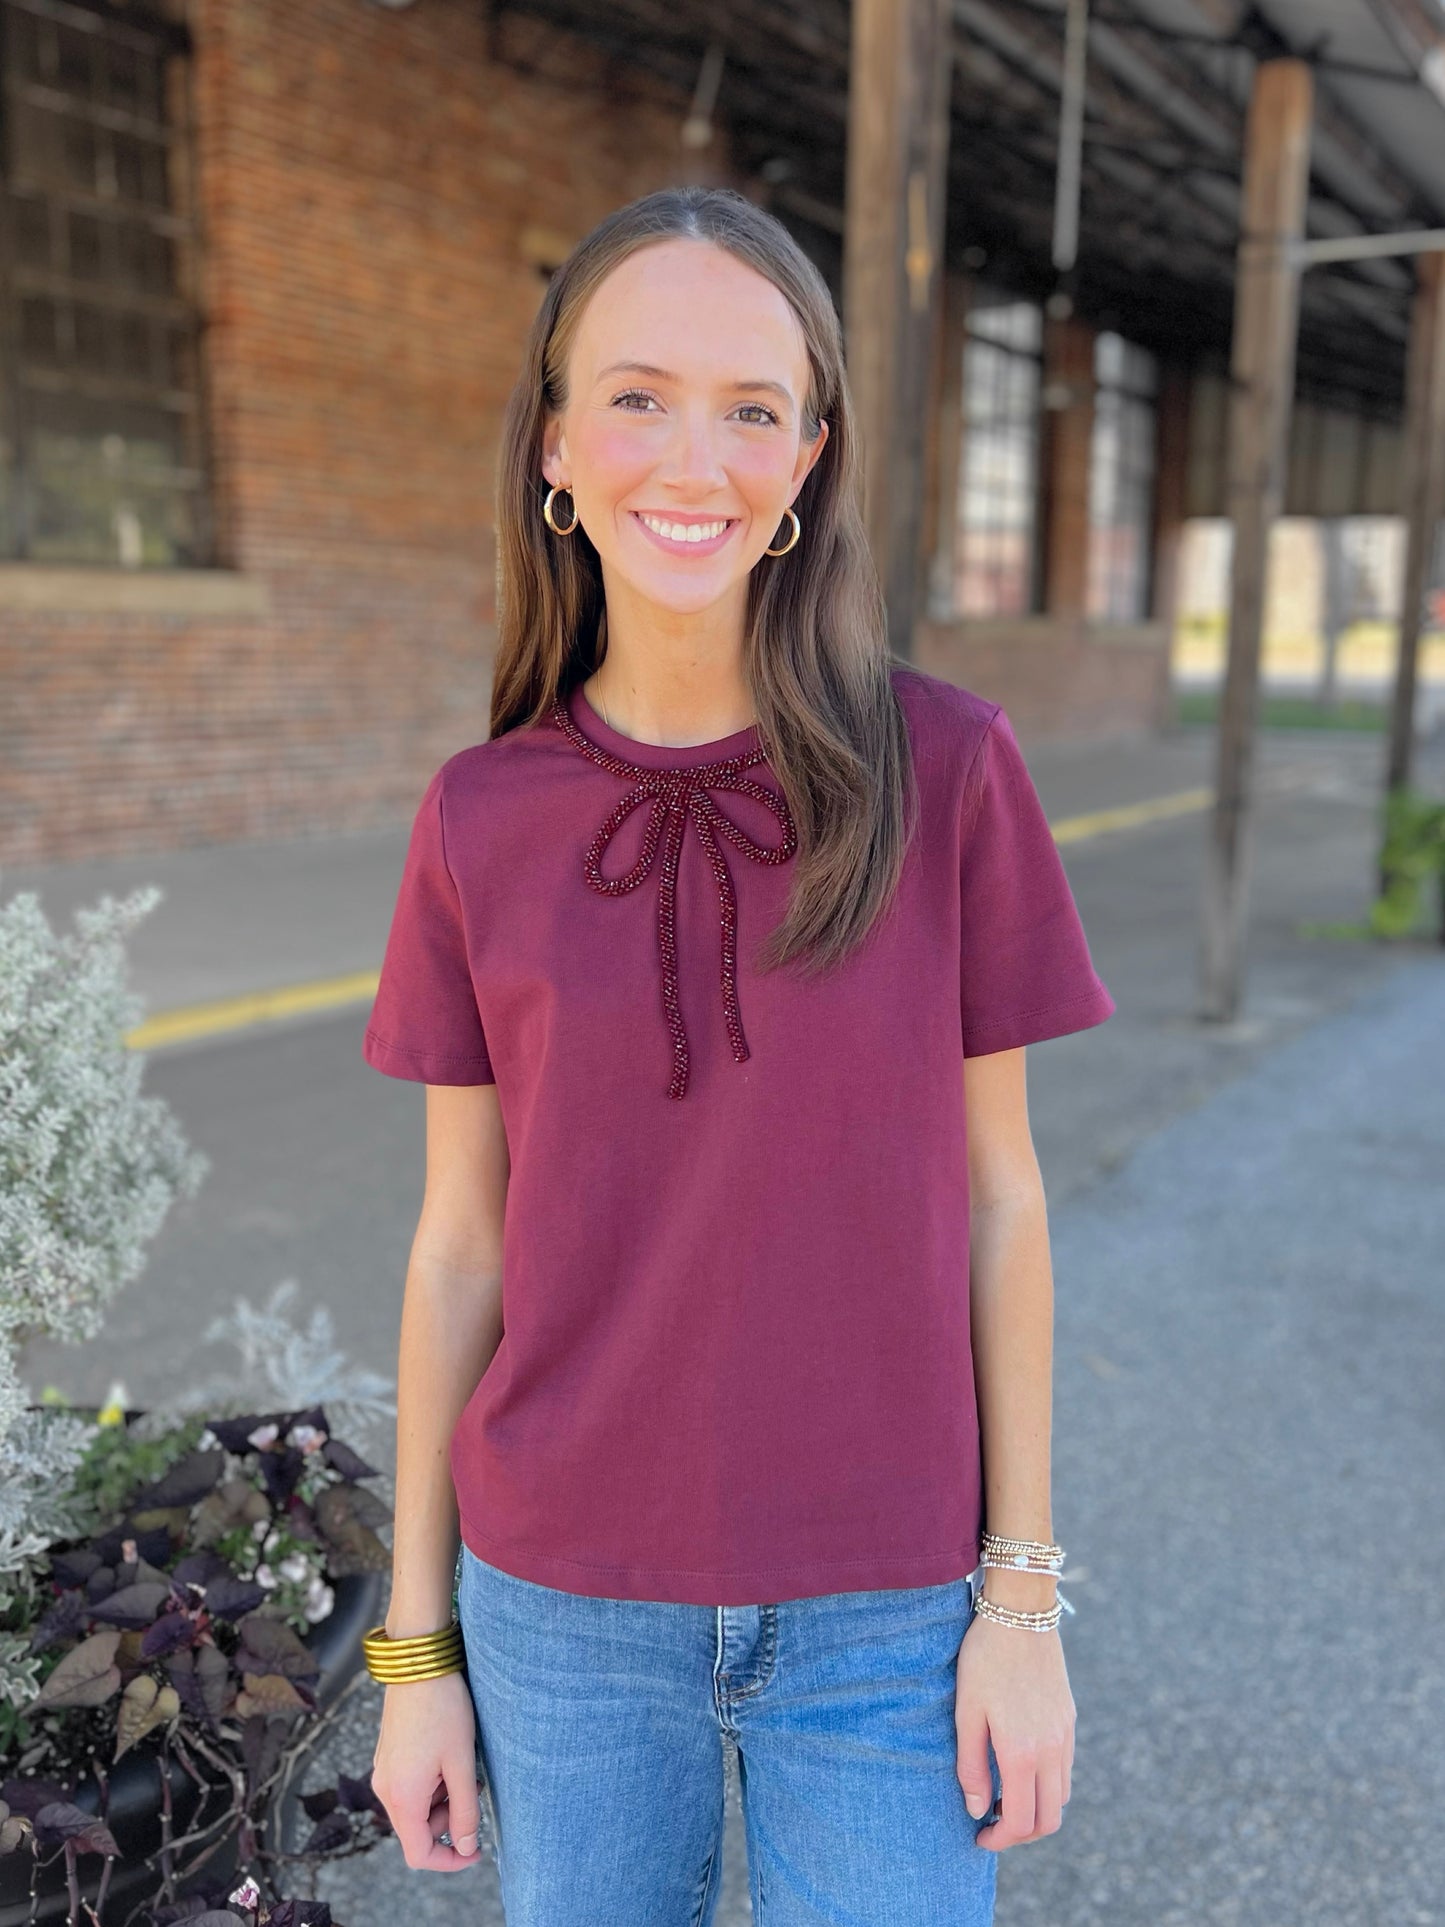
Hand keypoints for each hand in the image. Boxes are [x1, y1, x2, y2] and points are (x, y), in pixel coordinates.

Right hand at [370, 1670, 486, 1871]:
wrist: (418, 1664)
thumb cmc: (444, 1711)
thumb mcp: (461, 1764)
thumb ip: (465, 1811)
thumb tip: (466, 1846)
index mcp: (401, 1797)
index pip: (419, 1853)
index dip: (449, 1860)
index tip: (475, 1850)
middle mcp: (385, 1788)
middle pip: (417, 1830)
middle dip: (448, 1821)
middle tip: (473, 1789)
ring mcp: (384, 1770)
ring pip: (415, 1807)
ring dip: (442, 1799)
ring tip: (462, 1767)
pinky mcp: (388, 1756)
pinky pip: (410, 1786)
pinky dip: (432, 1783)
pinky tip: (447, 1755)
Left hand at [955, 1615, 1074, 1850]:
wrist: (1020, 1614)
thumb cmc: (984, 1659)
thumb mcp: (966, 1711)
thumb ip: (971, 1765)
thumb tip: (978, 1810)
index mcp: (1022, 1752)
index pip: (1021, 1820)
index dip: (1000, 1840)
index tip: (979, 1837)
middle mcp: (1051, 1750)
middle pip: (1050, 1819)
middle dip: (1022, 1833)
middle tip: (993, 1824)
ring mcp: (1065, 1736)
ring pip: (1062, 1797)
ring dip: (1037, 1809)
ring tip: (1004, 1796)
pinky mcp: (1069, 1720)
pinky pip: (1065, 1770)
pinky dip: (1047, 1785)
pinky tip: (1020, 1768)